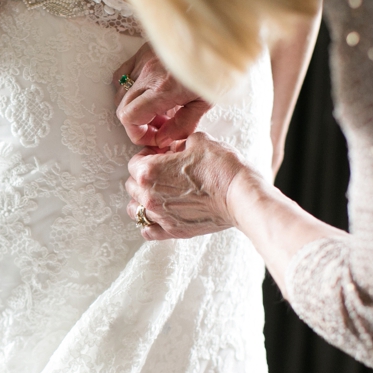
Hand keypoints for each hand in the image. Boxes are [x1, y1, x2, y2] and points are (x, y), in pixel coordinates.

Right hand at [114, 43, 211, 147]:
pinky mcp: (143, 51)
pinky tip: (145, 92)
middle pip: (123, 109)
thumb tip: (163, 139)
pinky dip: (128, 87)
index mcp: (164, 89)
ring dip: (133, 107)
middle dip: (137, 125)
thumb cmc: (217, 68)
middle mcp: (148, 74)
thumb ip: (182, 125)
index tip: (154, 138)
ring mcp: (143, 60)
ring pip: (120, 92)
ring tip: (155, 109)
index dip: (138, 134)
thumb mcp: (205, 103)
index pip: (130, 118)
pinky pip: (123, 73)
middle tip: (158, 127)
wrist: (220, 39)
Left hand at [125, 132, 252, 239]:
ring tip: (160, 194)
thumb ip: (178, 143)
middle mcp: (149, 196)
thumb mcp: (199, 141)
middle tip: (164, 173)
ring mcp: (160, 216)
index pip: (134, 162)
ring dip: (143, 200)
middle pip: (132, 185)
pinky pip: (148, 231)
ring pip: (135, 209)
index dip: (148, 156)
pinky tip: (162, 214)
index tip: (161, 156)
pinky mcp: (173, 231)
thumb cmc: (221, 167)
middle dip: (144, 177)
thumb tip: (174, 149)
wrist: (241, 196)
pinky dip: (151, 223)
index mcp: (149, 171)